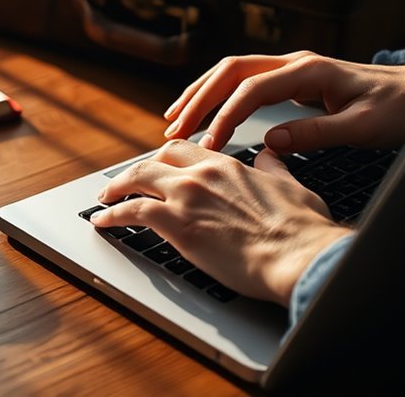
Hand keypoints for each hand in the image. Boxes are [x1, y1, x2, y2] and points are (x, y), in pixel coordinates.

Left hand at [91, 139, 351, 306]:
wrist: (298, 255)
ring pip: (136, 179)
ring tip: (104, 199)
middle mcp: (202, 174)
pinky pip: (131, 211)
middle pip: (155, 159)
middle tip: (123, 182)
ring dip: (115, 189)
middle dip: (135, 171)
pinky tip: (102, 221)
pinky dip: (112, 214)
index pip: (185, 150)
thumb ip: (273, 168)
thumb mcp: (291, 186)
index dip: (165, 158)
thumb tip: (270, 154)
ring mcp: (186, 196)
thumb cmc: (301, 230)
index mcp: (228, 165)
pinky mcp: (175, 223)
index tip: (157, 167)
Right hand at [161, 51, 404, 152]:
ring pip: (232, 73)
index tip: (207, 147)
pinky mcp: (292, 79)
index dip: (224, 117)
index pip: (250, 90)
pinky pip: (244, 82)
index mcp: (308, 71)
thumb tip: (270, 142)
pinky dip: (218, 96)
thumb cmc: (399, 108)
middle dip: (197, 100)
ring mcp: (291, 68)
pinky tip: (204, 113)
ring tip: (173, 120)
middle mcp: (294, 63)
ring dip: (200, 94)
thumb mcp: (363, 127)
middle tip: (172, 131)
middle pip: (229, 72)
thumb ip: (316, 133)